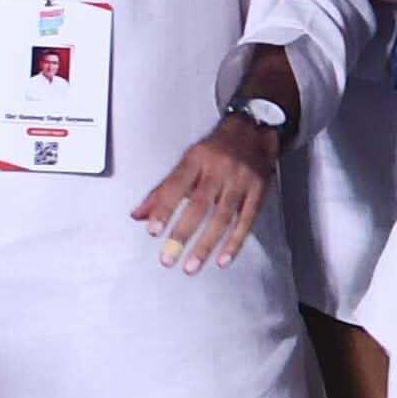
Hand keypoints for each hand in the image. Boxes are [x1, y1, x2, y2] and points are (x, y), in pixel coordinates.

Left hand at [138, 102, 284, 275]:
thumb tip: (137, 216)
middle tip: (168, 259)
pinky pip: (247, 220)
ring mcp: (241, 181)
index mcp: (196, 159)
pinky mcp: (259, 191)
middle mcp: (219, 169)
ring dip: (207, 244)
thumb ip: (162, 191)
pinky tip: (223, 259)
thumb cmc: (215, 150)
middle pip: (200, 205)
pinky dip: (235, 242)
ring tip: (192, 266)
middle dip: (182, 234)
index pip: (176, 186)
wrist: (254, 131)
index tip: (153, 231)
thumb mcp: (186, 162)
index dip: (164, 209)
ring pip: (223, 216)